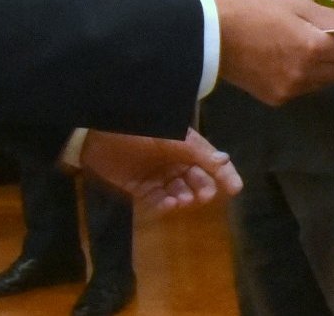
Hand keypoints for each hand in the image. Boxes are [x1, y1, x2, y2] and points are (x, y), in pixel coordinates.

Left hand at [78, 128, 242, 213]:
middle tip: (203, 196)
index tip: (236, 189)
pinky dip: (166, 204)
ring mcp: (156, 175)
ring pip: (179, 191)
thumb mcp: (172, 138)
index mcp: (184, 144)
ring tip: (183, 200)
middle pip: (196, 179)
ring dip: (185, 198)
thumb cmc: (139, 129)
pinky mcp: (139, 188)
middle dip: (202, 188)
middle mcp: (173, 161)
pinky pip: (158, 200)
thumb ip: (198, 151)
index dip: (224, 174)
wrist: (97, 133)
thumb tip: (225, 163)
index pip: (210, 161)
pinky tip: (170, 204)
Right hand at [212, 0, 333, 104]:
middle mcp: (308, 75)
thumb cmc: (256, 11)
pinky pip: (310, 87)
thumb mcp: (297, 6)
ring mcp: (294, 91)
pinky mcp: (281, 100)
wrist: (212, 38)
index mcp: (313, 47)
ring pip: (331, 81)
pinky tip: (305, 60)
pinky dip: (316, 75)